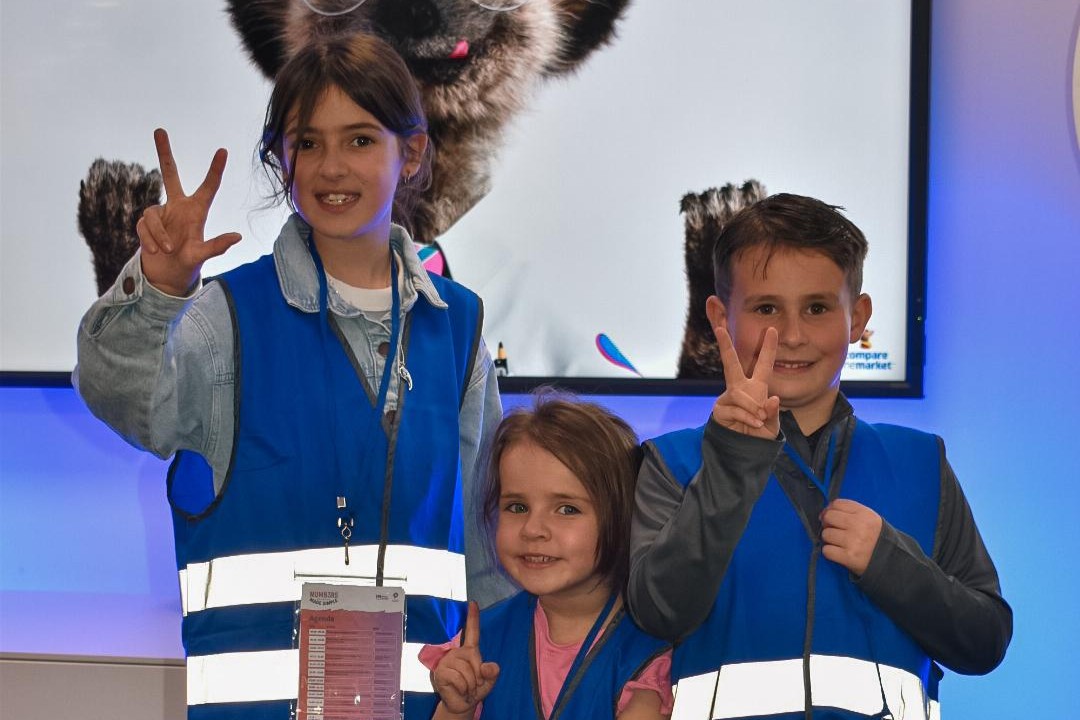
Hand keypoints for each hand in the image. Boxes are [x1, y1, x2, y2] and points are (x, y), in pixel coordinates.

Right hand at [136, 128, 240, 295]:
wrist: (167, 276)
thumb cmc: (188, 263)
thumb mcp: (202, 255)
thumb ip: (217, 246)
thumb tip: (237, 236)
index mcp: (196, 211)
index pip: (208, 187)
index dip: (215, 169)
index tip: (223, 150)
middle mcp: (178, 206)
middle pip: (169, 174)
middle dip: (164, 152)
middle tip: (159, 129)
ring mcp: (160, 213)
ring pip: (153, 215)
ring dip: (158, 234)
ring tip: (167, 250)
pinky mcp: (145, 223)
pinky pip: (144, 226)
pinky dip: (149, 239)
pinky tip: (155, 252)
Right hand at [432, 601, 499, 715]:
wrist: (462, 704)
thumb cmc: (475, 689)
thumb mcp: (489, 681)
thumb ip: (492, 673)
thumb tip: (490, 667)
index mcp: (469, 651)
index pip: (472, 631)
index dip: (472, 617)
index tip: (473, 603)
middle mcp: (456, 652)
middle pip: (474, 658)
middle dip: (478, 676)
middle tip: (473, 684)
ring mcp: (447, 661)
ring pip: (467, 670)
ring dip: (470, 684)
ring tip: (466, 688)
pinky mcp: (440, 672)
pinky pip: (459, 679)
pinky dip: (463, 688)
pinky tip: (459, 690)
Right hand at [711, 326, 780, 438]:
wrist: (745, 451)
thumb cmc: (759, 435)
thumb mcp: (773, 425)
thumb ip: (773, 412)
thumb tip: (772, 399)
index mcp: (757, 387)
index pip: (764, 364)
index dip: (768, 347)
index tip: (772, 329)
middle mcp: (740, 388)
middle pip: (731, 364)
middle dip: (725, 346)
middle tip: (719, 329)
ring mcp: (728, 398)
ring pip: (739, 393)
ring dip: (752, 407)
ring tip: (759, 419)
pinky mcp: (720, 409)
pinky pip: (734, 408)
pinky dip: (746, 416)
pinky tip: (753, 424)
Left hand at [820, 499, 882, 575]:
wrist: (890, 561)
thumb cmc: (875, 538)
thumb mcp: (870, 519)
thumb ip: (850, 511)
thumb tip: (824, 513)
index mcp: (865, 514)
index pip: (837, 504)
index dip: (829, 509)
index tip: (830, 517)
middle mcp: (859, 526)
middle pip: (828, 517)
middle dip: (828, 524)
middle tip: (834, 531)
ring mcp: (853, 542)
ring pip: (826, 534)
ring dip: (829, 539)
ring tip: (840, 543)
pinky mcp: (849, 557)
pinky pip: (826, 550)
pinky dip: (830, 552)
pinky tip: (839, 552)